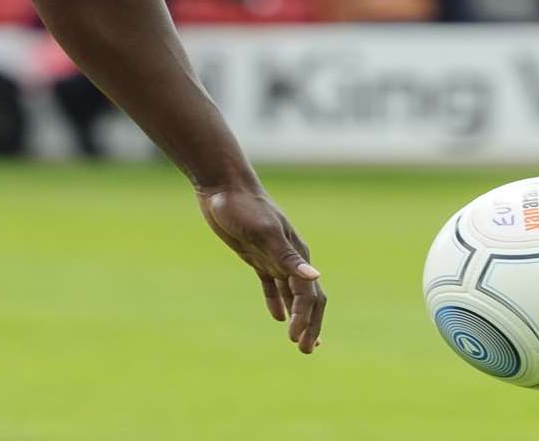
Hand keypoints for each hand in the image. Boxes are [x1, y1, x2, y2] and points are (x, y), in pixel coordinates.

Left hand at [197, 186, 325, 352]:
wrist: (223, 187)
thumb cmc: (244, 207)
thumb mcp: (264, 233)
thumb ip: (288, 258)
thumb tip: (316, 278)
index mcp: (297, 254)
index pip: (309, 295)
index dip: (307, 319)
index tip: (297, 340)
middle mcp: (289, 257)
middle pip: (307, 298)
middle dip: (310, 325)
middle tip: (306, 351)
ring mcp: (272, 257)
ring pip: (292, 294)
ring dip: (298, 317)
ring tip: (298, 342)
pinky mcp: (255, 256)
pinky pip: (271, 284)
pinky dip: (276, 301)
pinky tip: (277, 318)